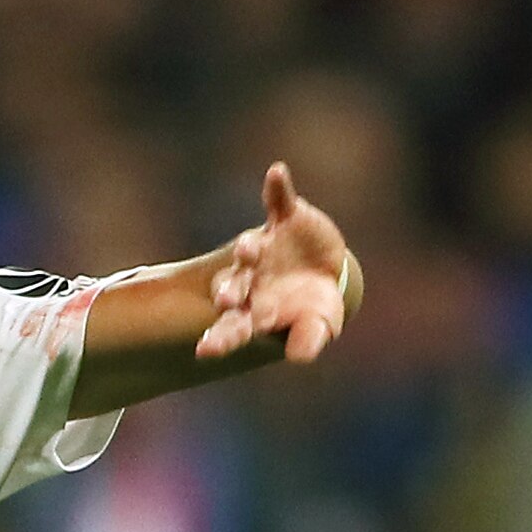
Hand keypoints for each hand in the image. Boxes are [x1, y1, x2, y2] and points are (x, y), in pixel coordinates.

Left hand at [196, 162, 353, 362]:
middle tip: (226, 299)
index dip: (220, 340)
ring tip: (250, 248)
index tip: (207, 351)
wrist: (324, 271)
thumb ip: (307, 340)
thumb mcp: (317, 326)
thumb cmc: (312, 308)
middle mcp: (249, 279)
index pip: (231, 329)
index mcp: (252, 311)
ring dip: (250, 248)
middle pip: (234, 288)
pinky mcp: (284, 218)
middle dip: (231, 292)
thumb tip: (299, 358)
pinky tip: (278, 173)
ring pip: (250, 247)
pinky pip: (279, 200)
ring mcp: (263, 248)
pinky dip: (278, 187)